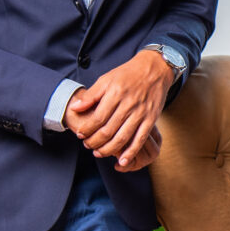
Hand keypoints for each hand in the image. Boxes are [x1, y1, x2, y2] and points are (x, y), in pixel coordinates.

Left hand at [65, 48, 175, 169]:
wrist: (155, 69)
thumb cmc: (128, 74)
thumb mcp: (106, 79)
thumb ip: (91, 95)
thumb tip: (75, 108)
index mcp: (115, 94)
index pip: (97, 118)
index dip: (87, 129)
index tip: (80, 134)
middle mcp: (128, 104)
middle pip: (108, 130)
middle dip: (95, 142)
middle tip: (87, 146)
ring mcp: (141, 113)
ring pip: (122, 138)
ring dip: (109, 149)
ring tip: (99, 153)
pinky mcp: (151, 119)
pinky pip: (140, 139)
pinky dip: (131, 152)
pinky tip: (122, 160)